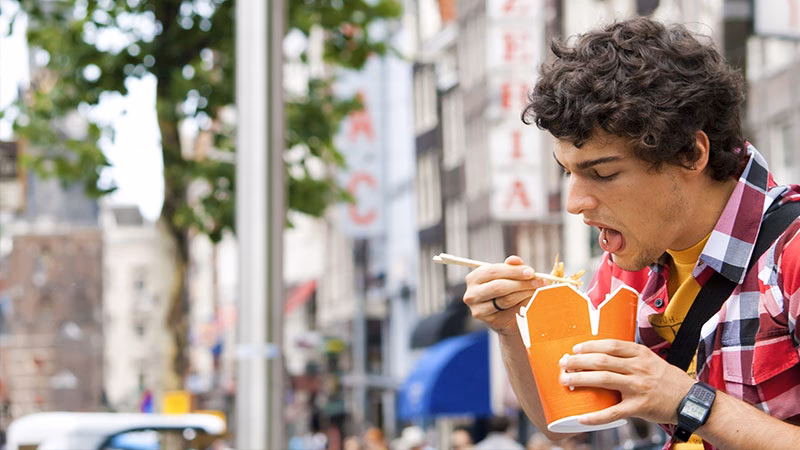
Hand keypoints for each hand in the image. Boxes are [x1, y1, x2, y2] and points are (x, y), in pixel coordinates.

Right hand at [462, 255, 545, 333]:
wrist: (506, 315)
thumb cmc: (508, 290)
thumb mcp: (509, 276)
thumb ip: (511, 266)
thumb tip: (515, 260)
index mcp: (475, 277)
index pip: (493, 271)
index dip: (514, 271)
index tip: (531, 272)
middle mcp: (472, 293)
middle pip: (499, 286)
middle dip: (521, 283)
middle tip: (538, 281)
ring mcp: (477, 308)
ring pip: (505, 299)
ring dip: (525, 293)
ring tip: (537, 289)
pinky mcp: (489, 320)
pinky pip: (509, 310)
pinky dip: (522, 303)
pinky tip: (530, 300)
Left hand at [558, 339, 695, 425]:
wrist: (691, 400)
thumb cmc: (668, 380)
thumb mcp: (651, 360)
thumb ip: (630, 357)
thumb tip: (602, 354)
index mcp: (640, 354)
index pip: (610, 345)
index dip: (590, 346)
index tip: (575, 349)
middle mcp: (638, 368)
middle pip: (602, 360)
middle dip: (579, 361)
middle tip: (564, 363)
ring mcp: (638, 387)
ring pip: (604, 380)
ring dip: (581, 379)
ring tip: (566, 380)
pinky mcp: (639, 407)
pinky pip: (613, 412)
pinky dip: (596, 416)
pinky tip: (582, 417)